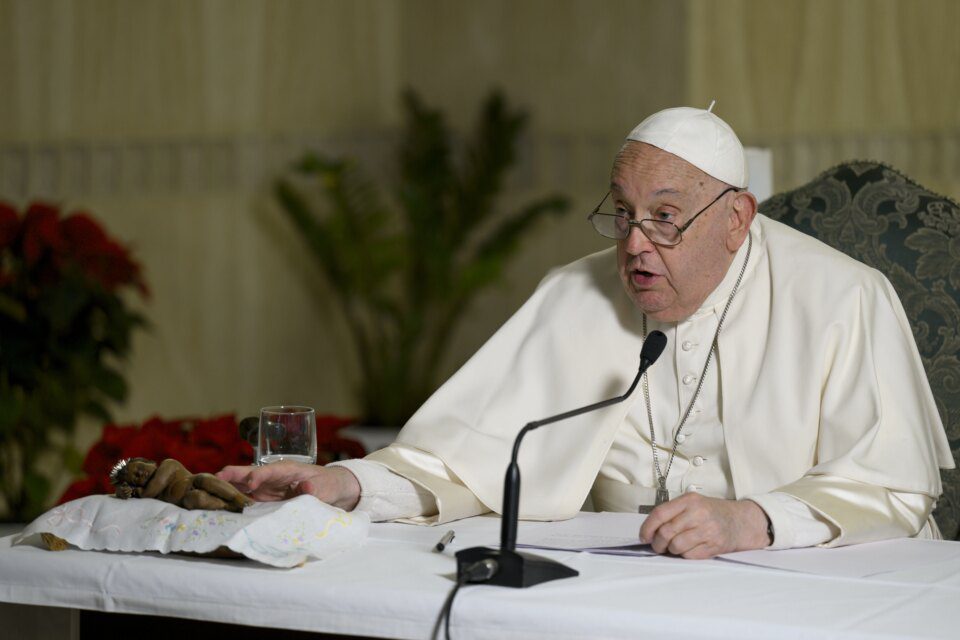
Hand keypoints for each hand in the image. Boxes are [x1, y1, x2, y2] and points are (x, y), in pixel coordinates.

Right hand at [216, 462, 360, 510]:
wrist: (331, 490)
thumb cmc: (328, 485)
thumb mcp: (325, 487)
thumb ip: (315, 487)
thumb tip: (306, 487)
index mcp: (287, 469)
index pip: (269, 470)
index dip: (258, 475)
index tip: (250, 483)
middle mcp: (272, 476)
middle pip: (248, 473)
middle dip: (231, 476)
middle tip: (212, 479)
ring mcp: (266, 487)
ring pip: (241, 485)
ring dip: (226, 489)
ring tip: (207, 493)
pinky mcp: (263, 498)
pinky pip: (245, 498)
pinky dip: (232, 501)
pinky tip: (218, 506)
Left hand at [639, 494, 770, 558]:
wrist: (741, 521)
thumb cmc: (712, 512)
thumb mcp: (693, 503)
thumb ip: (673, 512)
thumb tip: (649, 531)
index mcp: (689, 500)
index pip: (660, 513)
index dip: (647, 527)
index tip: (644, 536)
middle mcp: (698, 514)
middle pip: (666, 532)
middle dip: (657, 543)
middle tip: (657, 546)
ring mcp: (707, 531)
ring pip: (676, 546)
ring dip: (670, 550)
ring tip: (673, 547)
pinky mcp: (713, 546)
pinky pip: (689, 556)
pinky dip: (684, 555)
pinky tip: (688, 549)